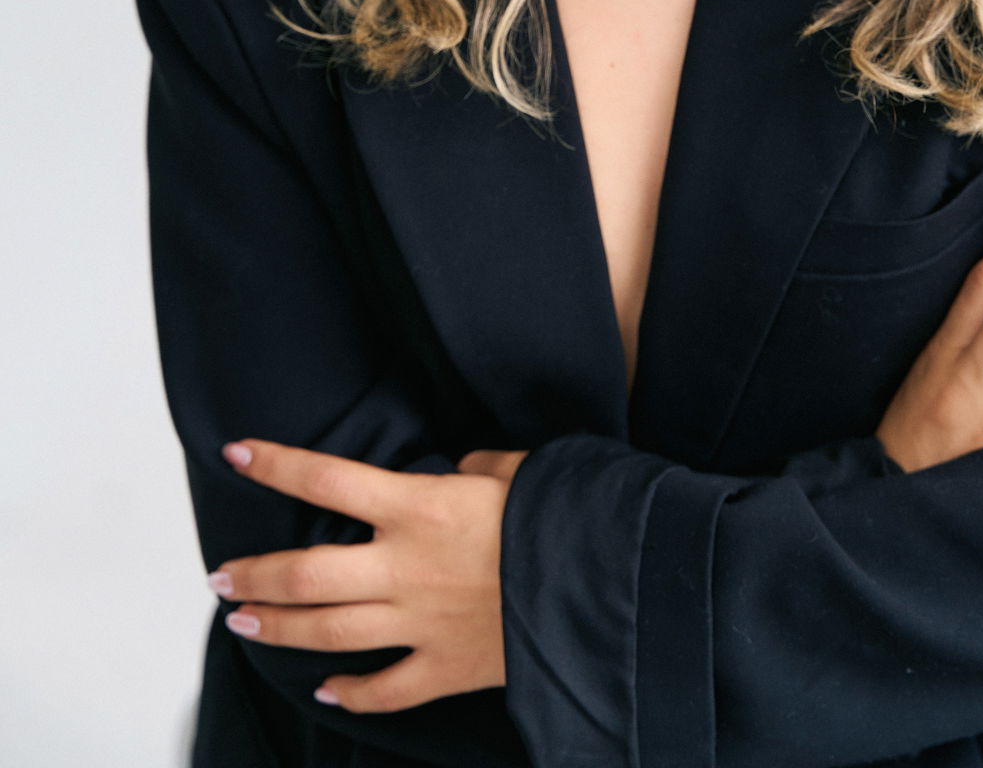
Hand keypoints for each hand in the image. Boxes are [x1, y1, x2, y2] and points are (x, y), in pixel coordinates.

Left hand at [209, 438, 530, 712]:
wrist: (600, 587)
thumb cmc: (561, 516)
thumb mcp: (516, 470)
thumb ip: (477, 468)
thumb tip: (462, 472)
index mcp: (418, 507)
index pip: (326, 478)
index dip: (275, 464)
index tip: (237, 453)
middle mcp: (404, 566)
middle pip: (306, 573)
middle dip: (254, 575)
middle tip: (218, 577)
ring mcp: (418, 624)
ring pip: (327, 632)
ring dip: (277, 629)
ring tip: (241, 623)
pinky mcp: (444, 669)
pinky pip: (384, 689)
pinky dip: (350, 694)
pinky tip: (325, 692)